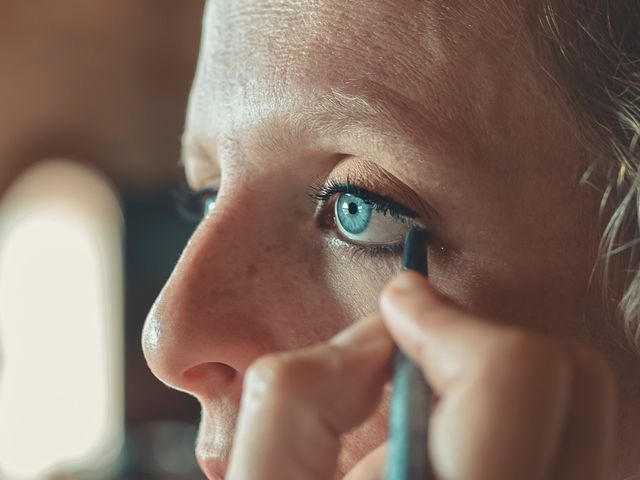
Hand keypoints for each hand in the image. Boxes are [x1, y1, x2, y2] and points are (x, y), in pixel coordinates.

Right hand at [226, 271, 616, 479]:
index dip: (446, 321)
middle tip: (418, 354)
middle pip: (568, 378)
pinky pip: (577, 436)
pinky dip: (522, 410)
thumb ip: (300, 388)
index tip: (401, 308)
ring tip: (433, 408)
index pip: (510, 379)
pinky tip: (458, 438)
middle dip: (479, 341)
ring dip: (499, 375)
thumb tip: (382, 334)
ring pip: (583, 403)